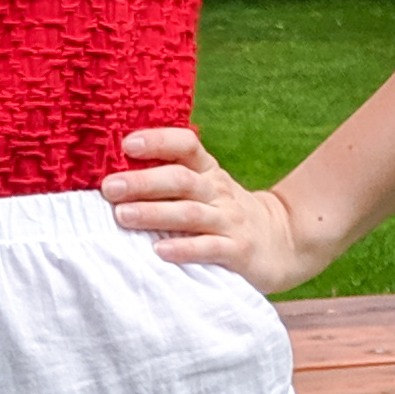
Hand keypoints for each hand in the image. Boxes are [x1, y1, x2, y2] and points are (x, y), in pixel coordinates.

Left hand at [101, 128, 315, 293]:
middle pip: (180, 180)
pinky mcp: (238, 251)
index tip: (126, 145)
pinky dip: (184, 249)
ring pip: (190, 214)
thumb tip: (115, 178)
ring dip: (155, 214)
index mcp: (208, 172)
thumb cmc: (227, 214)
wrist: (284, 242)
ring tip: (123, 216)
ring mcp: (229, 221)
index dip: (158, 142)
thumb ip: (171, 181)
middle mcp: (217, 192)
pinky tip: (159, 251)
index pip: (186, 145)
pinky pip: (209, 249)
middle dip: (143, 182)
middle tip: (110, 188)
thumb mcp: (206, 188)